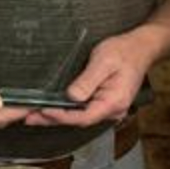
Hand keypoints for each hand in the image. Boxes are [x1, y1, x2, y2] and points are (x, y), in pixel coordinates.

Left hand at [23, 32, 149, 127]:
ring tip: (34, 115)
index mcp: (113, 102)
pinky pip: (83, 111)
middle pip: (78, 121)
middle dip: (53, 119)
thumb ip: (87, 80)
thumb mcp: (104, 61)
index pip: (83, 117)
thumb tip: (71, 97)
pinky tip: (52, 108)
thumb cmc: (124, 52)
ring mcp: (108, 108)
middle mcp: (112, 110)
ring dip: (57, 116)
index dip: (60, 116)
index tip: (42, 111)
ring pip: (79, 118)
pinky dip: (66, 111)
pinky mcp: (104, 103)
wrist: (140, 47)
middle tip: (29, 117)